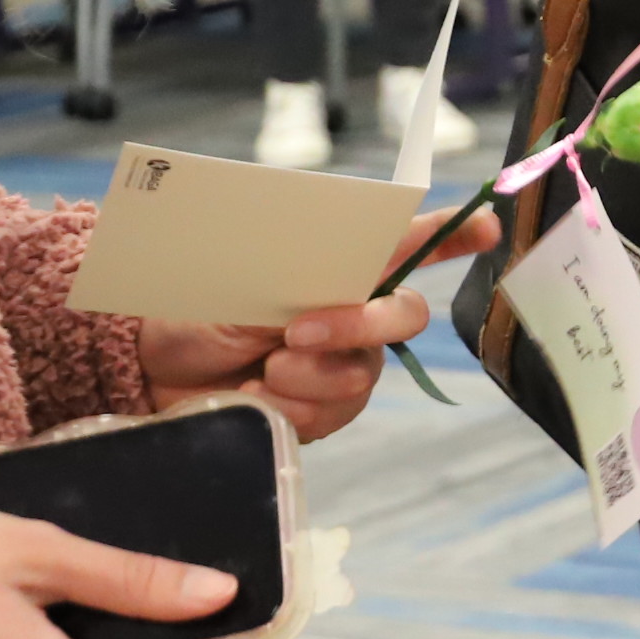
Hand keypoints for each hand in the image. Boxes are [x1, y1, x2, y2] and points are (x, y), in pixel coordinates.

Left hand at [138, 201, 501, 440]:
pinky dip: (287, 407)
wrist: (151, 370)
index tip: (488, 226)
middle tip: (296, 332)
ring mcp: (347, 364)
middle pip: (402, 315)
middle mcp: (358, 313)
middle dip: (356, 325)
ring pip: (359, 373)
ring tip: (259, 372)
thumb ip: (296, 274)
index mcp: (342, 266)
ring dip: (303, 375)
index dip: (457, 234)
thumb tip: (339, 287)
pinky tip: (257, 398)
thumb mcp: (241, 278)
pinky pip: (331, 413)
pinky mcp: (325, 410)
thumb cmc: (195, 309)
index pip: (414, 243)